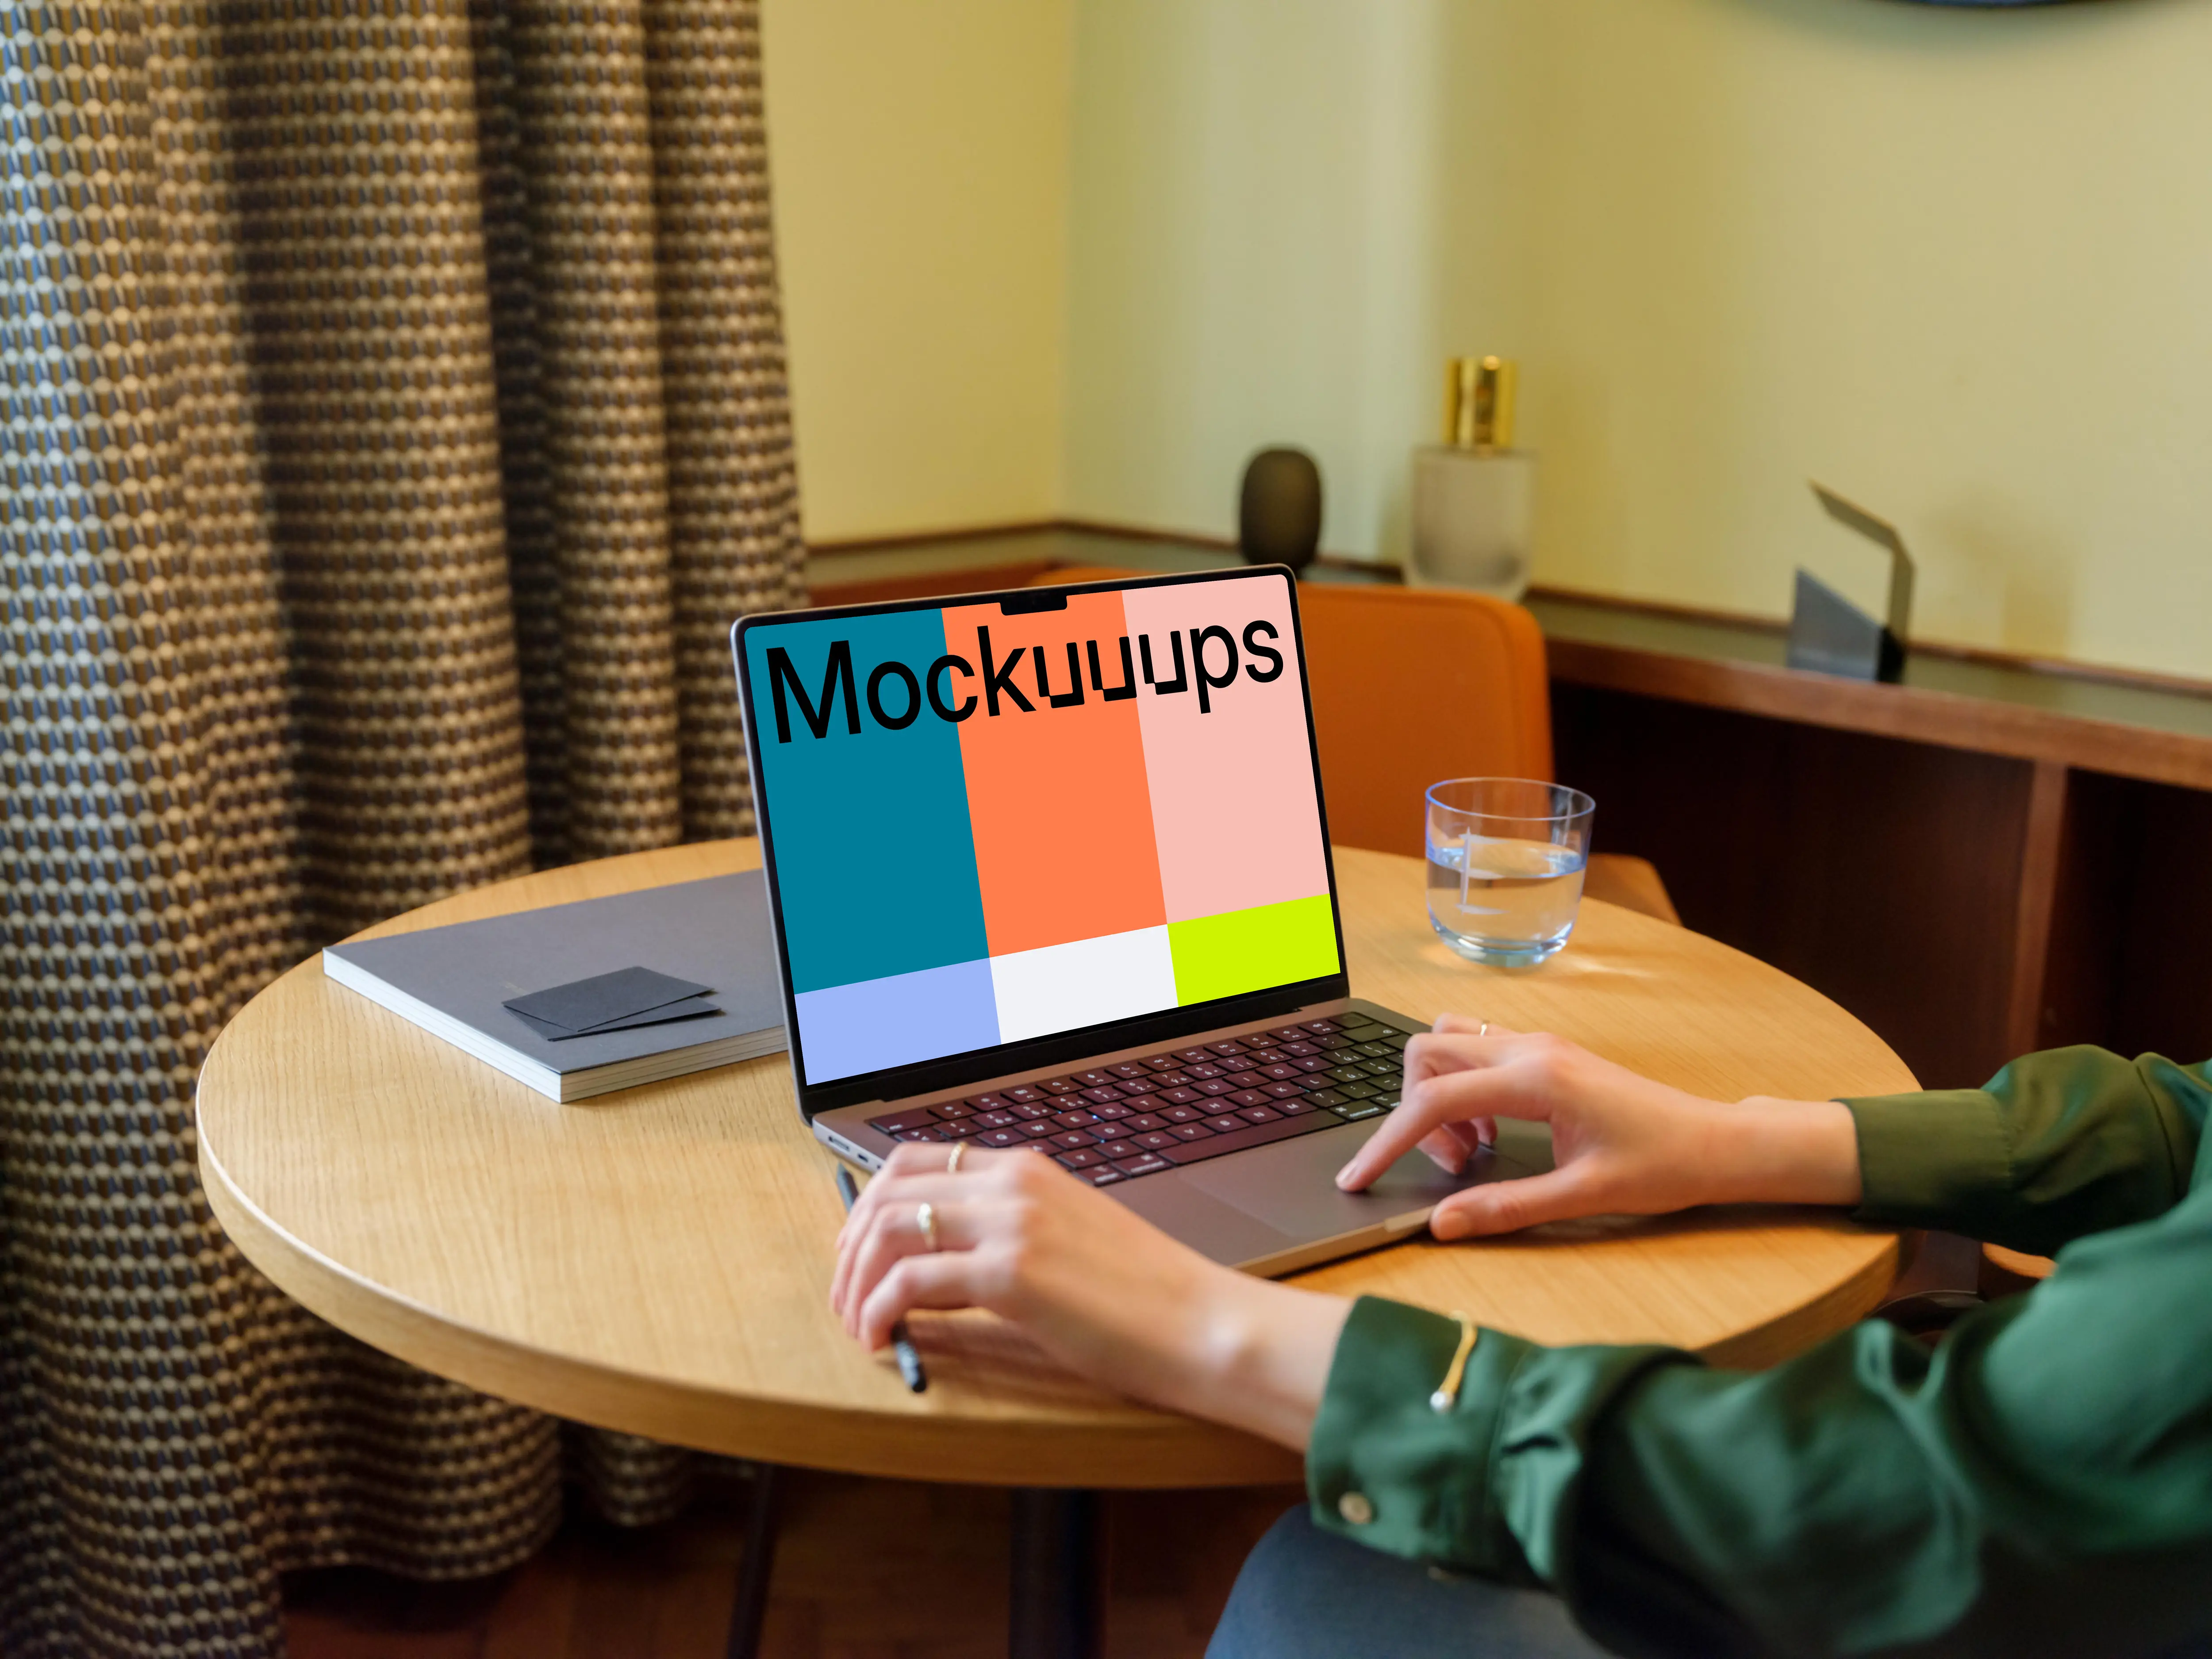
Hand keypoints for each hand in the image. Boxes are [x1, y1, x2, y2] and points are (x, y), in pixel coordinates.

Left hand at [831, 1145, 1349, 1448]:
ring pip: (888, 1231)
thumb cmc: (1146, 1296)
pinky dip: (877, 1311)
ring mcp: (1011, 1224)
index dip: (870, 1203)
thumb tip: (942, 1267)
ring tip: (856, 1324)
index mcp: (1026, 1169)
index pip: (915, 1160)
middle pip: (888, 1192)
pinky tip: (880, 1337)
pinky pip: (908, 1282)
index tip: (855, 1248)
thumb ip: (1010, 1235)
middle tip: (843, 1295)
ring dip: (854, 1282)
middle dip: (849, 1247)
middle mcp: (1013, 1183)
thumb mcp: (1071, 1240)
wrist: (1202, 1323)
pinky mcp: (1011, 1274)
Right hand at [1335, 1015, 1862, 1238]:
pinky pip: (1477, 1050)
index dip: (1387, 1142)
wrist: (1717, 1143)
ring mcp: (1538, 1043)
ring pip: (1448, 1042)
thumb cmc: (1663, 1166)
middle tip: (1456, 1165)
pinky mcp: (1545, 1053)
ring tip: (1474, 1148)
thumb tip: (1442, 1225)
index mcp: (1536, 1078)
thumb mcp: (1583, 1197)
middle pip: (1428, 1053)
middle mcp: (1530, 1047)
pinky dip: (1465, 1087)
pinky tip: (1493, 1132)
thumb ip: (1506, 1208)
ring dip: (1439, 1092)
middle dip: (1416, 1111)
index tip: (1359, 1180)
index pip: (1433, 1100)